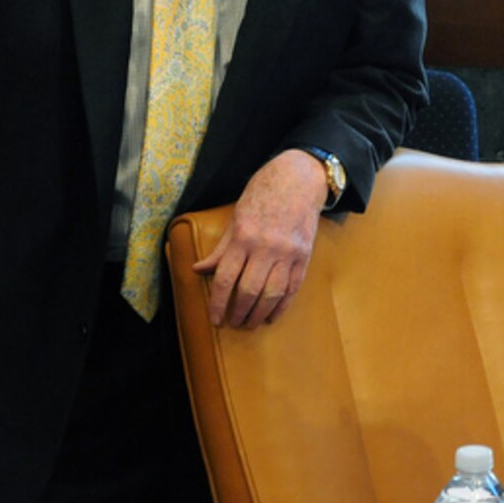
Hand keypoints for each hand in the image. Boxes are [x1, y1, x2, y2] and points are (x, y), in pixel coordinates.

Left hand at [191, 149, 323, 328]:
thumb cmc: (263, 194)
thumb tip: (199, 270)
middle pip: (248, 290)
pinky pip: (292, 287)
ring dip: (259, 313)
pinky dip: (282, 305)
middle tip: (233, 323)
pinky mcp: (304, 255)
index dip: (218, 302)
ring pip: (272, 293)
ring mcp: (287, 252)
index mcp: (243, 236)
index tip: (215, 318)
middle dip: (239, 312)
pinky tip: (273, 315)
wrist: (299, 178)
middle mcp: (265, 246)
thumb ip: (221, 248)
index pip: (226, 278)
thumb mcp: (236, 217)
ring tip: (251, 323)